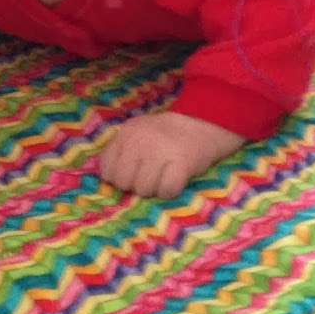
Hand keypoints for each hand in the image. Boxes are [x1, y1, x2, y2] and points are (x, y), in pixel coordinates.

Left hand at [97, 111, 246, 198]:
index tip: (134, 171)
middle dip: (136, 185)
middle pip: (124, 183)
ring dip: (156, 189)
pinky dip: (171, 191)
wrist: (207, 122)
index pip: (107, 170)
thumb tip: (110, 181)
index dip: (119, 176)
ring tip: (166, 175)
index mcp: (127, 132)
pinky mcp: (181, 163)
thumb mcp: (139, 132)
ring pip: (144, 190)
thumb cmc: (170, 134)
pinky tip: (177, 180)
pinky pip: (166, 191)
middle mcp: (141, 140)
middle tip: (152, 175)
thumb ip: (122, 150)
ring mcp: (161, 151)